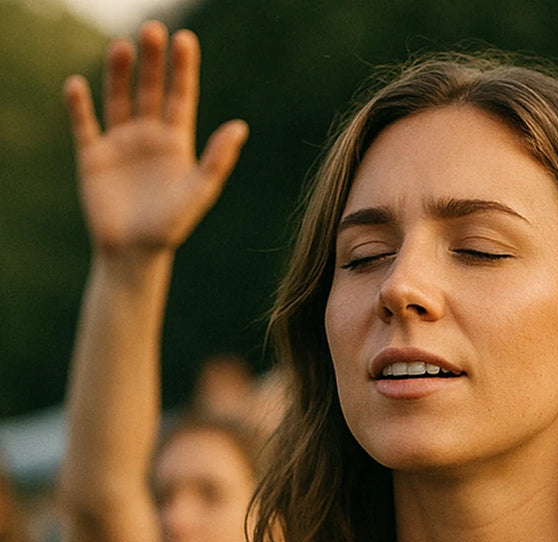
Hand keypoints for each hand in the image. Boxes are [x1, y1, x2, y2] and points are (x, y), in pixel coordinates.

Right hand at [64, 21, 247, 254]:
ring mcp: (120, 143)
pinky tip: (77, 85)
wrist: (134, 254)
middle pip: (150, 88)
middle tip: (152, 30)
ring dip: (119, 72)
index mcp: (176, 142)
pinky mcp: (93, 156)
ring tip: (122, 47)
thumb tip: (239, 127)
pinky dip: (78, 104)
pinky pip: (84, 123)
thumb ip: (217, 160)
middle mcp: (148, 136)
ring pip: (119, 97)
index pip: (180, 96)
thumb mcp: (198, 192)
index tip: (185, 39)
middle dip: (152, 60)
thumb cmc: (170, 227)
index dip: (183, 68)